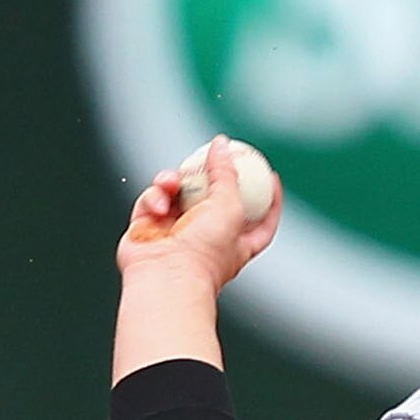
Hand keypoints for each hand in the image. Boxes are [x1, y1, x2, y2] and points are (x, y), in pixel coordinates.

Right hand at [116, 136, 281, 292]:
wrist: (165, 275)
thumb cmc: (205, 250)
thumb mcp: (229, 206)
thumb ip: (227, 174)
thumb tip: (221, 144)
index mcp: (238, 241)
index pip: (262, 218)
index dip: (270, 198)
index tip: (271, 175)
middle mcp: (208, 236)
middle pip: (212, 196)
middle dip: (207, 176)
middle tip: (205, 158)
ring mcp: (177, 230)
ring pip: (177, 191)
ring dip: (173, 181)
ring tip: (171, 183)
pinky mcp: (148, 226)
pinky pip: (153, 198)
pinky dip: (155, 197)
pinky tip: (158, 206)